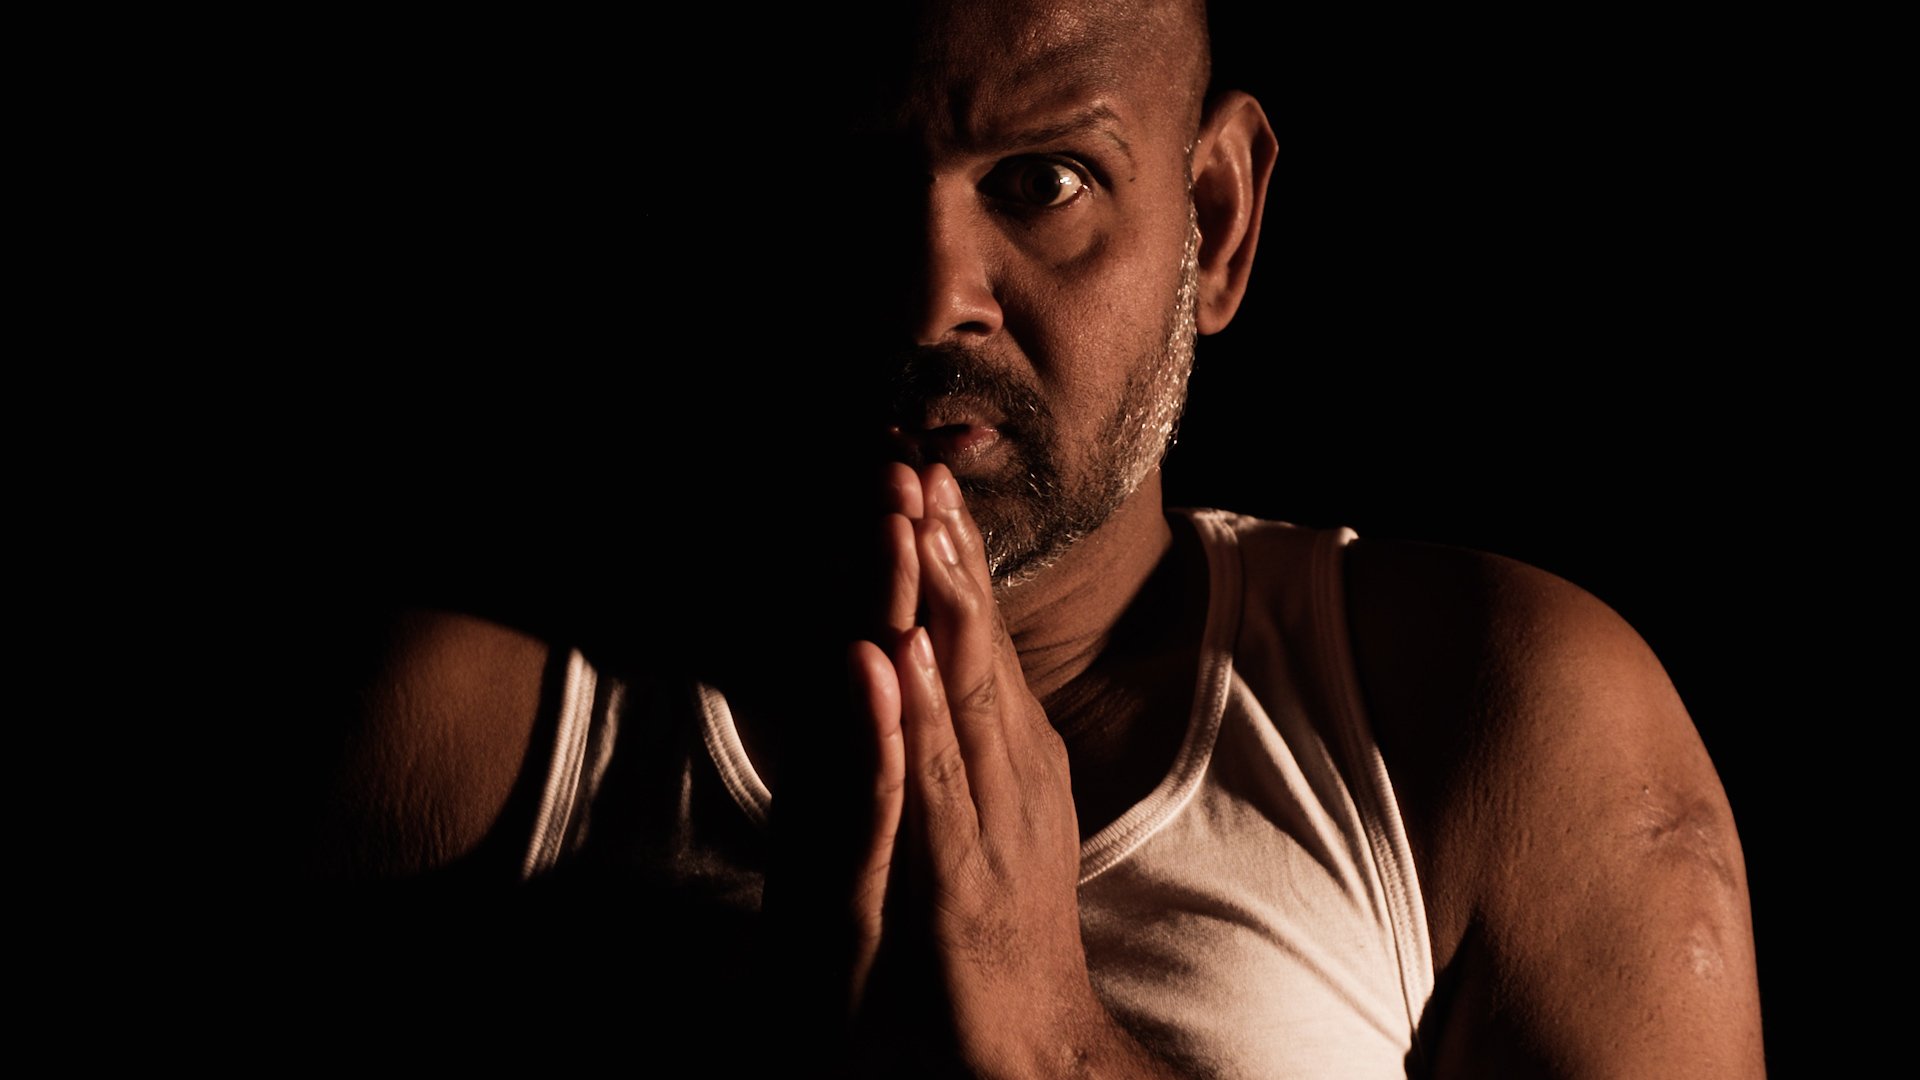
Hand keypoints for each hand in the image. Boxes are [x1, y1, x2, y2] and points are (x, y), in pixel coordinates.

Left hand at [846, 464, 1163, 1076]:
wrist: (1028, 1040)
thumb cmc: (1000, 924)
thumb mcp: (988, 811)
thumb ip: (967, 739)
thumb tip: (939, 663)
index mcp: (1007, 751)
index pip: (978, 635)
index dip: (955, 552)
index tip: (928, 470)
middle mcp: (1005, 770)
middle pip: (974, 642)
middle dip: (947, 548)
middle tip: (921, 456)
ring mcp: (983, 820)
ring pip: (957, 694)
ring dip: (935, 603)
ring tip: (914, 518)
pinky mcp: (952, 876)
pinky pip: (928, 786)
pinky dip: (912, 719)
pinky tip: (892, 658)